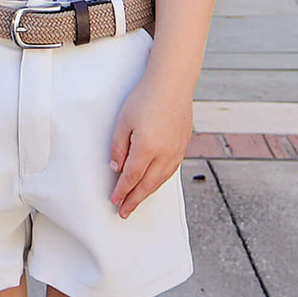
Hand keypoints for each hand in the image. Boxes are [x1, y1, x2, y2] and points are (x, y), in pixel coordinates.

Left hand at [108, 75, 192, 219]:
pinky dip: (159, 181)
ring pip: (160, 180)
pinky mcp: (183, 147)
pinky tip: (153, 183)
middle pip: (147, 185)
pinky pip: (170, 171)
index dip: (121, 191)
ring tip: (137, 201)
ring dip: (147, 193)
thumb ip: (118, 147)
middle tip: (124, 212)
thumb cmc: (144, 98)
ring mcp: (176, 152)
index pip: (131, 178)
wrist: (172, 84)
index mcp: (146, 149)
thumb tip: (116, 169)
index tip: (114, 201)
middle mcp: (164, 155)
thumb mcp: (123, 121)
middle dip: (134, 200)